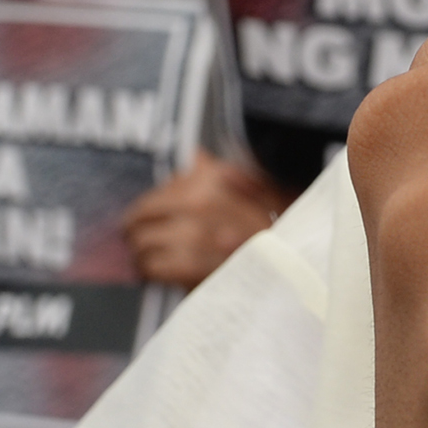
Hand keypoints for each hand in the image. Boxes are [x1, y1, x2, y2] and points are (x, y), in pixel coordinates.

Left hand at [123, 155, 284, 289]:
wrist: (291, 269)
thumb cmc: (275, 231)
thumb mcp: (257, 190)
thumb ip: (221, 172)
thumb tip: (197, 156)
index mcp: (212, 181)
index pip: (160, 193)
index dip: (149, 207)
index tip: (143, 217)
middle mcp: (199, 204)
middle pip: (143, 217)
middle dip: (137, 229)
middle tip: (136, 237)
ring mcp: (193, 237)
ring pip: (143, 243)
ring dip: (143, 252)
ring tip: (148, 256)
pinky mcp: (190, 268)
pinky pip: (152, 267)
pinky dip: (151, 270)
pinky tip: (159, 271)